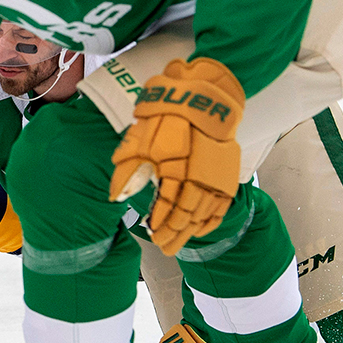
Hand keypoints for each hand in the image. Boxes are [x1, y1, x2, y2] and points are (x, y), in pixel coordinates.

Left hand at [110, 58, 244, 255]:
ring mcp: (216, 175)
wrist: (203, 95)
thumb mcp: (140, 137)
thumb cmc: (167, 115)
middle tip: (164, 248)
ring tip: (178, 244)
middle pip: (186, 213)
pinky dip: (212, 220)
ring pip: (204, 212)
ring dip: (190, 231)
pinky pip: (222, 204)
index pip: (168, 203)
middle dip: (174, 233)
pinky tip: (202, 231)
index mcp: (175, 165)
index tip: (152, 232)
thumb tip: (115, 195)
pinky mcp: (227, 173)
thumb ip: (128, 168)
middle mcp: (198, 174)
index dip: (160, 221)